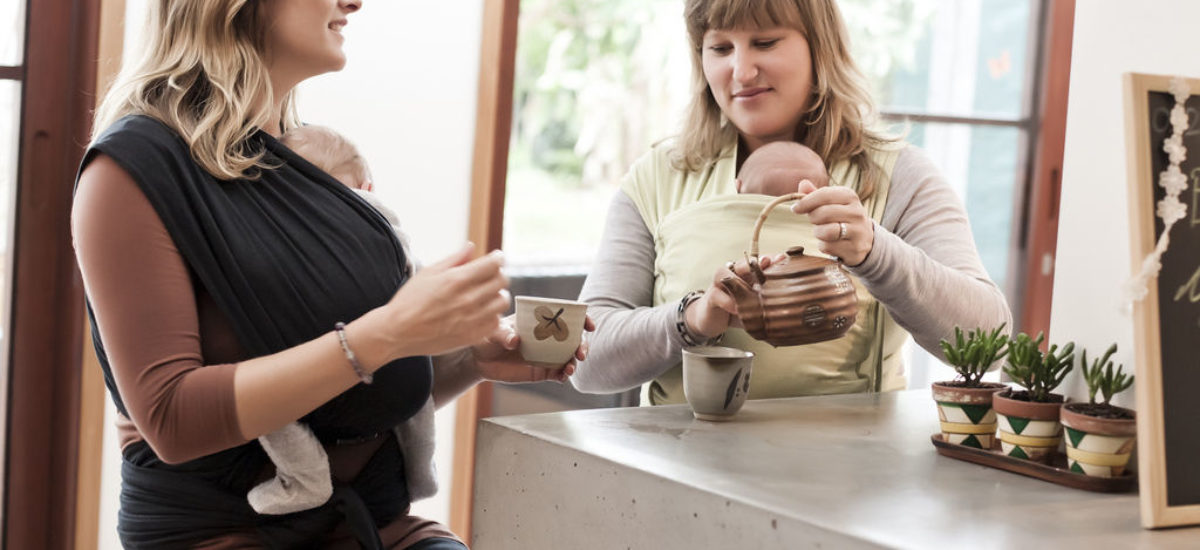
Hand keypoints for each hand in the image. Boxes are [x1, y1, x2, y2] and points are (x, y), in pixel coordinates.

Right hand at [382, 243, 509, 358]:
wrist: (397, 332)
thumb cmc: (409, 300)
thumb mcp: (428, 273)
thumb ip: (454, 259)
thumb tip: (471, 246)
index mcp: (456, 280)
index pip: (493, 264)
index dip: (498, 258)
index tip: (496, 258)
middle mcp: (467, 299)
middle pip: (502, 281)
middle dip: (498, 274)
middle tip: (490, 276)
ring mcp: (472, 320)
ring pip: (502, 302)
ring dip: (497, 295)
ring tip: (486, 295)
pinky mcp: (472, 336)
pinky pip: (496, 322)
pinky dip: (492, 315)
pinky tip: (481, 312)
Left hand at [472, 315, 595, 382]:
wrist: (481, 360)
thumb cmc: (488, 337)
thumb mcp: (493, 331)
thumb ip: (504, 334)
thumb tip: (515, 341)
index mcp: (541, 320)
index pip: (567, 315)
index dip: (582, 318)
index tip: (588, 325)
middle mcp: (549, 337)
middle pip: (574, 338)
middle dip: (582, 345)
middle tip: (580, 354)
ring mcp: (548, 354)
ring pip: (570, 357)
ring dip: (574, 362)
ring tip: (569, 369)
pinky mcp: (543, 371)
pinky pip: (559, 373)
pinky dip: (564, 375)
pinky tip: (563, 377)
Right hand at [685, 254, 782, 336]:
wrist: (710, 320)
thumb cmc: (735, 312)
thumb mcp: (754, 309)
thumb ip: (768, 307)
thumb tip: (791, 311)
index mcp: (746, 276)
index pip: (758, 263)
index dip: (769, 260)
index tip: (782, 258)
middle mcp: (732, 275)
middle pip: (741, 262)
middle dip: (753, 262)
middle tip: (765, 263)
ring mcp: (720, 285)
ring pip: (724, 271)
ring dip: (736, 278)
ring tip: (747, 287)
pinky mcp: (710, 297)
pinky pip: (717, 294)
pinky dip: (728, 301)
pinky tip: (736, 308)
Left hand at [791, 180, 873, 265]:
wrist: (864, 239)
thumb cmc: (841, 217)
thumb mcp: (831, 202)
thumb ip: (815, 194)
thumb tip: (803, 184)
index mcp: (849, 196)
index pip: (824, 195)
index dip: (806, 202)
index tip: (795, 208)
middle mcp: (857, 212)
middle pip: (823, 213)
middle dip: (813, 218)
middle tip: (814, 220)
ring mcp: (858, 231)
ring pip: (826, 231)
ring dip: (818, 233)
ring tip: (822, 232)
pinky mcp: (855, 248)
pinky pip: (829, 247)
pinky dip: (824, 246)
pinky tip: (831, 243)